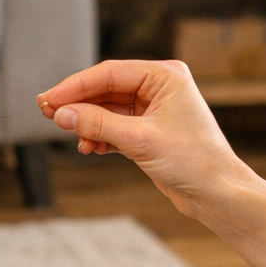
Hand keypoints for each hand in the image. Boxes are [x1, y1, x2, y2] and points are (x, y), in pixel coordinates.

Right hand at [37, 59, 249, 218]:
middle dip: (79, 103)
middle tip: (47, 113)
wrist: (218, 194)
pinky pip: (116, 126)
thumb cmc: (193, 161)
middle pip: (107, 88)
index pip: (110, 73)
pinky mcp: (150, 131)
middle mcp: (160, 87)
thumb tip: (61, 113)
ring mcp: (155, 109)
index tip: (49, 99)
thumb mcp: (139, 140)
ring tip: (71, 135)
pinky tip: (88, 147)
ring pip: (109, 109)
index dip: (76, 86)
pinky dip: (101, 135)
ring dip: (89, 122)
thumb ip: (98, 123)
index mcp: (165, 76)